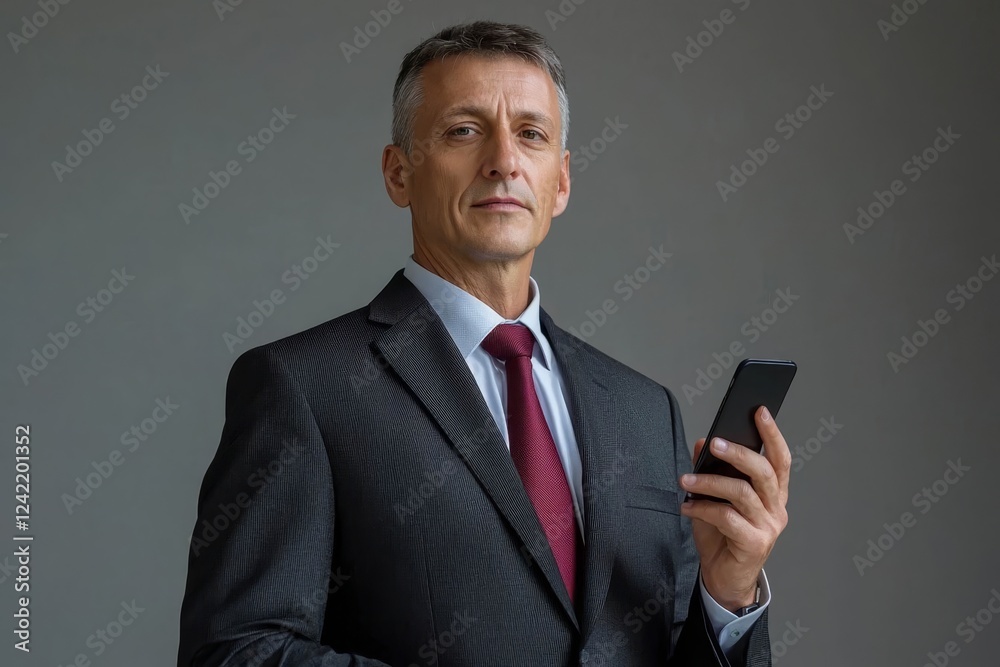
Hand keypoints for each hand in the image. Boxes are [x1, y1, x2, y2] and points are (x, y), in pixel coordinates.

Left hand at [678, 406, 789, 611]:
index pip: (779, 459)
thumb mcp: (713, 498)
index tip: (759, 411)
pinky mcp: (755, 543)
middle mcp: (776, 508)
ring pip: (742, 493)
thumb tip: (701, 443)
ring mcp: (768, 526)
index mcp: (773, 493)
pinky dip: (704, 509)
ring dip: (709, 483)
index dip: (772, 434)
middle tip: (715, 444)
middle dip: (739, 454)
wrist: (724, 578)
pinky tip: (687, 507)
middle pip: (764, 472)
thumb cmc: (722, 536)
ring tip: (686, 481)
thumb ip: (711, 471)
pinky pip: (728, 518)